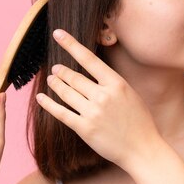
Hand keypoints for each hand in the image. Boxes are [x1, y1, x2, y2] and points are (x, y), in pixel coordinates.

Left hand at [36, 29, 160, 170]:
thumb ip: (112, 83)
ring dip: (55, 84)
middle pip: (74, 77)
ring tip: (51, 79)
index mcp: (116, 83)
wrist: (142, 149)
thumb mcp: (130, 94)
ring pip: (65, 93)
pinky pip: (61, 113)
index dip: (71, 44)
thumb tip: (93, 72)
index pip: (89, 59)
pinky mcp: (84, 129)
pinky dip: (48, 104)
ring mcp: (93, 112)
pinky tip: (41, 97)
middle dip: (61, 71)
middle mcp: (103, 95)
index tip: (58, 34)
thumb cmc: (139, 121)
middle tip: (55, 68)